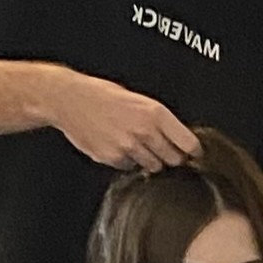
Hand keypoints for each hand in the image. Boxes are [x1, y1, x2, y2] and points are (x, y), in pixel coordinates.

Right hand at [46, 69, 199, 171]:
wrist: (68, 99)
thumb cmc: (103, 95)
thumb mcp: (139, 100)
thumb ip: (160, 120)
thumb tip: (180, 138)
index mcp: (155, 113)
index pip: (188, 144)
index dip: (193, 151)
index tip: (194, 154)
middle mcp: (144, 131)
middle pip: (174, 160)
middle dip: (172, 157)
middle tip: (163, 149)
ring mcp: (128, 147)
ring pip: (154, 166)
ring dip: (151, 160)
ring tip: (137, 145)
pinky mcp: (112, 157)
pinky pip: (130, 167)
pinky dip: (129, 161)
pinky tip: (119, 146)